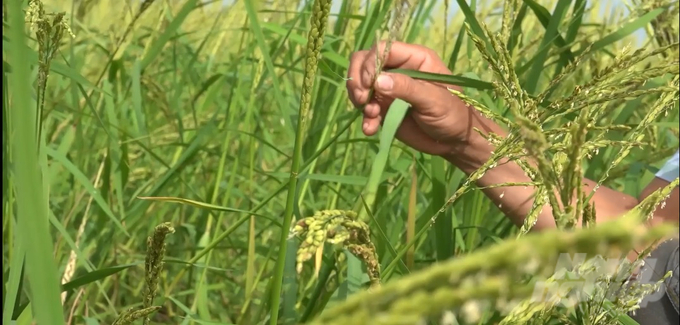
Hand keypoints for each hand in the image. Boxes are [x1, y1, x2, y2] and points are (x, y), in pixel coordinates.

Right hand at [346, 41, 484, 156]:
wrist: (454, 141)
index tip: (369, 84)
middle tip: (361, 99)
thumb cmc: (452, 114)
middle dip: (358, 80)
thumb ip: (407, 88)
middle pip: (364, 61)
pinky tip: (370, 129)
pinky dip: (364, 117)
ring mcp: (388, 88)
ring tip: (372, 116)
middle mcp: (398, 69)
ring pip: (360, 83)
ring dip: (359, 100)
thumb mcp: (433, 100)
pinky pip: (365, 107)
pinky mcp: (383, 107)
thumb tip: (378, 80)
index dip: (370, 64)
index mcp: (414, 58)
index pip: (382, 49)